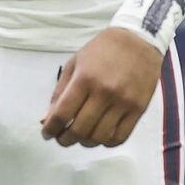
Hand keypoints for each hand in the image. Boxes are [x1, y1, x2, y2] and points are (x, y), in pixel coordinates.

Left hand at [40, 27, 162, 147]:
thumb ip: (59, 93)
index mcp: (84, 79)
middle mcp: (104, 92)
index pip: (63, 113)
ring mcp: (123, 102)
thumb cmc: (101, 51)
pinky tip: (100, 136)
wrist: (137, 41)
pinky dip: (106, 142)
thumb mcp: (74, 64)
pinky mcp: (139, 109)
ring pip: (99, 137)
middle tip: (61, 139)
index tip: (46, 133)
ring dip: (85, 143)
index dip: (51, 128)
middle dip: (65, 139)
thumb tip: (46, 119)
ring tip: (80, 138)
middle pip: (80, 129)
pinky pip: (120, 136)